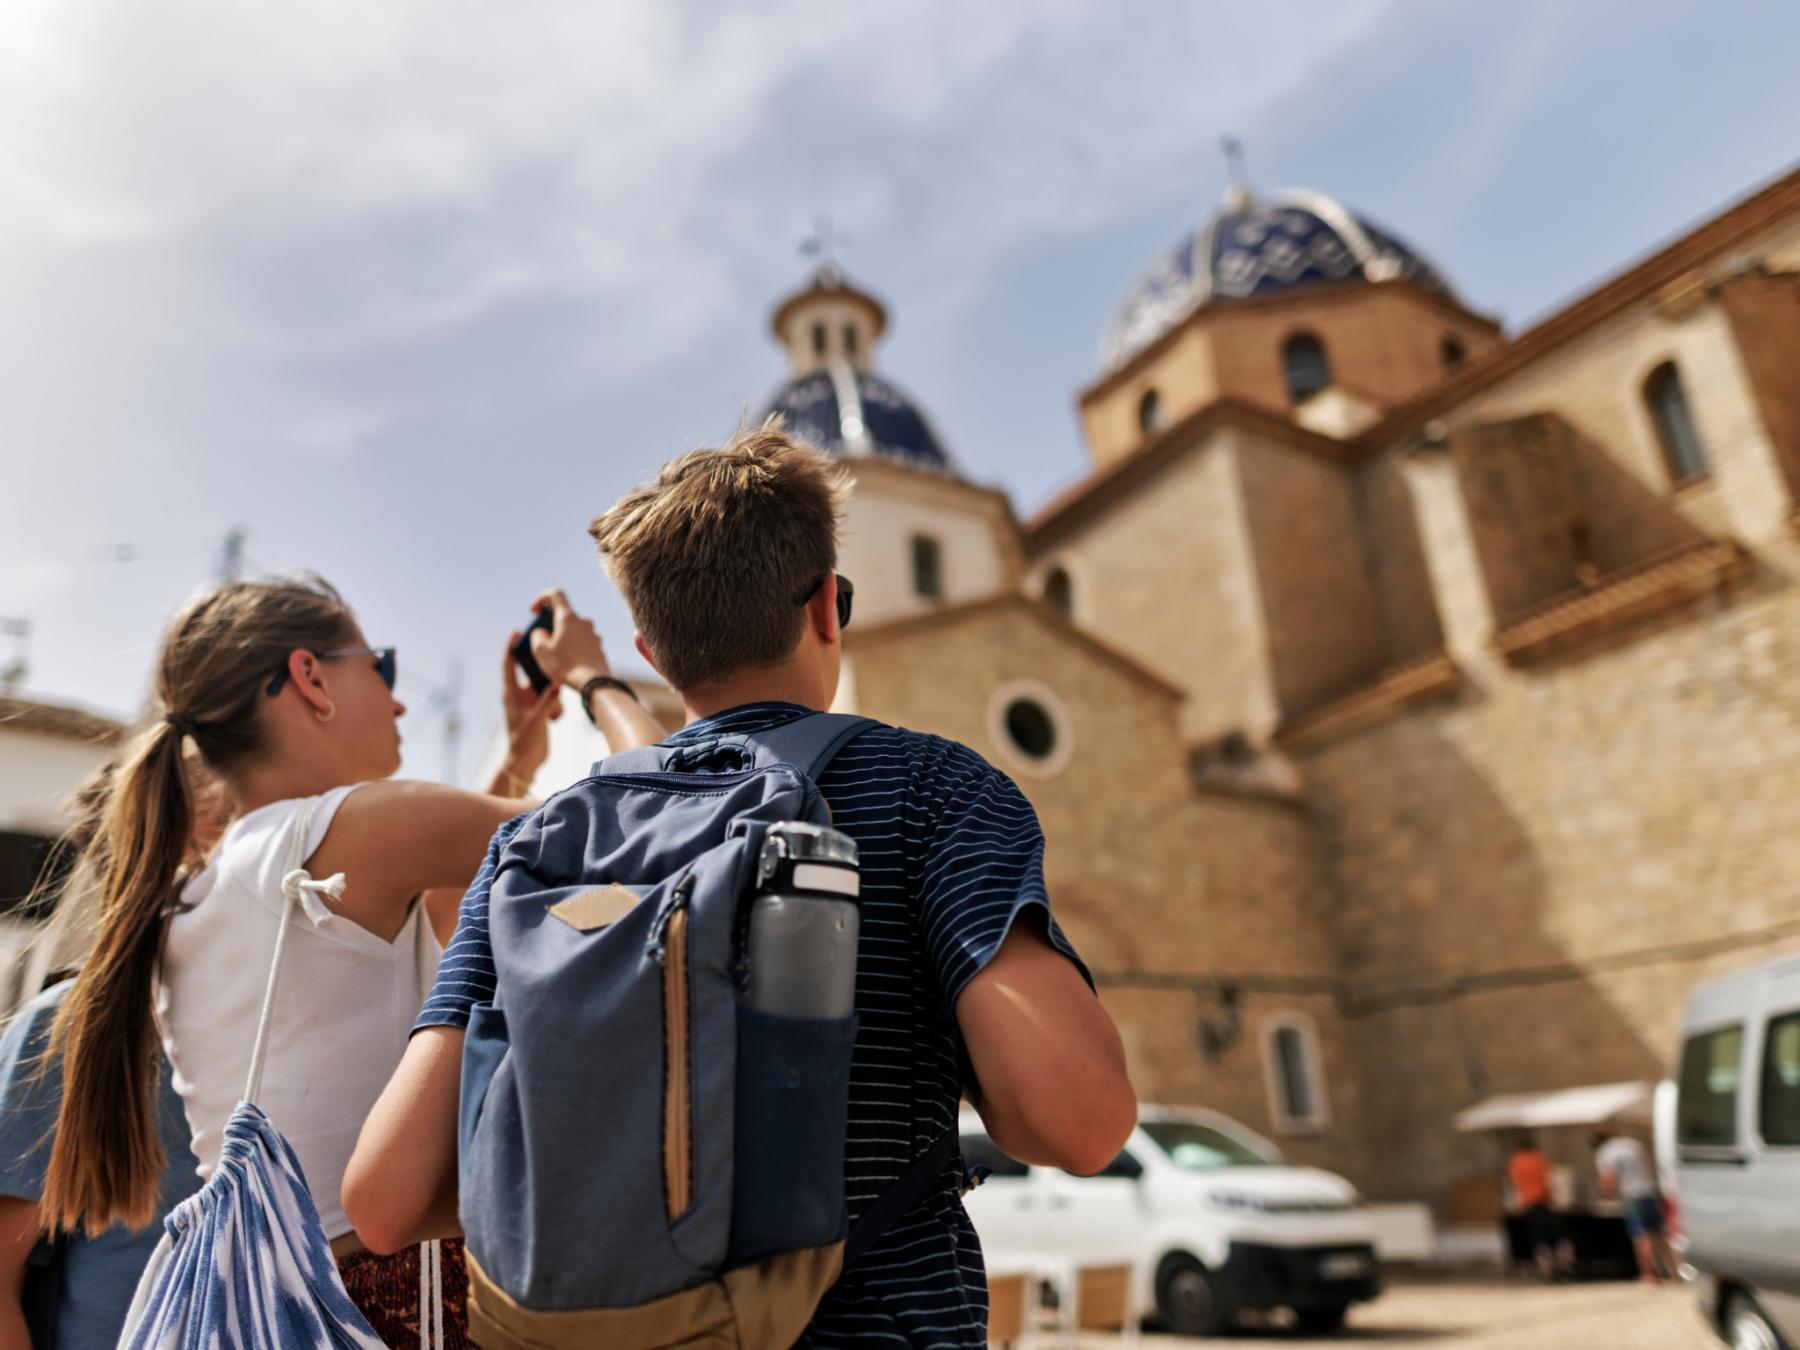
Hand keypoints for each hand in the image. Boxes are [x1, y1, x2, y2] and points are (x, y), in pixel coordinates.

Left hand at [499, 639, 560, 793]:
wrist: (525, 762)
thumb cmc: (523, 742)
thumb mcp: (535, 721)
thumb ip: (546, 703)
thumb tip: (555, 686)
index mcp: (511, 695)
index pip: (508, 665)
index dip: (511, 647)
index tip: (516, 632)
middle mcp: (518, 696)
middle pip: (529, 672)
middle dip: (541, 669)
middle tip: (551, 664)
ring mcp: (528, 702)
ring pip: (543, 686)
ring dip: (551, 693)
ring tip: (553, 709)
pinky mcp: (538, 710)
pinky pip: (549, 698)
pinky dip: (555, 703)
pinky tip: (555, 717)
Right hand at [528, 589, 609, 690]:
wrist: (593, 683)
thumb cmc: (566, 666)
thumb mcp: (541, 650)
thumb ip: (537, 636)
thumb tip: (542, 633)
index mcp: (568, 618)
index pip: (555, 595)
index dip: (541, 599)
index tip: (534, 611)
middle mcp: (584, 622)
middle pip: (564, 616)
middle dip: (551, 625)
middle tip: (543, 640)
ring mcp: (593, 635)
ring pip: (574, 631)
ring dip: (563, 638)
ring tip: (554, 655)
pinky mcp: (598, 648)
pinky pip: (582, 643)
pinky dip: (573, 648)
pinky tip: (567, 663)